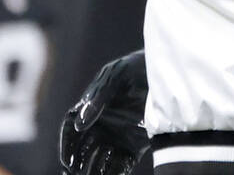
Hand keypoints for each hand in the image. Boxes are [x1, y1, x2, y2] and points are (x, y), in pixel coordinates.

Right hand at [60, 50, 149, 174]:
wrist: (166, 69)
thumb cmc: (136, 68)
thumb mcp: (116, 76)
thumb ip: (98, 98)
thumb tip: (80, 124)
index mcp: (91, 110)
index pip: (71, 131)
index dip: (67, 147)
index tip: (67, 161)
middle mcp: (101, 126)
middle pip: (82, 151)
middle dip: (77, 165)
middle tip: (76, 174)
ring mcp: (117, 136)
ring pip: (98, 161)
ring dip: (93, 172)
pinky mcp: (135, 145)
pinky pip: (121, 164)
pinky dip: (114, 173)